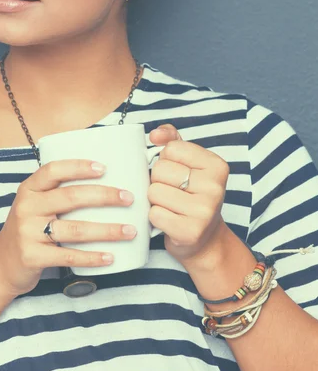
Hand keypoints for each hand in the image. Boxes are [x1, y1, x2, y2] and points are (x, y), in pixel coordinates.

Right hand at [0, 160, 136, 297]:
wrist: (0, 265)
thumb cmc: (28, 229)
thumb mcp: (34, 205)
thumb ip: (58, 193)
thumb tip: (106, 182)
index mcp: (29, 189)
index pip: (53, 170)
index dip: (79, 166)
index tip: (104, 168)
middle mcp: (27, 207)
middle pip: (71, 197)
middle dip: (105, 196)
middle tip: (129, 198)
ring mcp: (28, 233)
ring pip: (75, 229)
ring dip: (107, 230)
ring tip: (130, 230)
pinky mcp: (33, 256)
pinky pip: (69, 256)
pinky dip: (92, 257)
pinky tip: (110, 257)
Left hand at [148, 124, 230, 266]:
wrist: (203, 237)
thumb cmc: (191, 194)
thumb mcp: (188, 163)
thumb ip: (172, 140)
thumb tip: (155, 133)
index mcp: (216, 165)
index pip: (171, 149)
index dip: (166, 160)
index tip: (178, 173)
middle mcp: (215, 187)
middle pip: (160, 170)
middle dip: (158, 181)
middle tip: (173, 192)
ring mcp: (204, 211)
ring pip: (154, 191)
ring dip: (155, 200)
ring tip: (171, 206)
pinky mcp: (191, 232)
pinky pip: (154, 214)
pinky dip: (155, 217)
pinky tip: (169, 220)